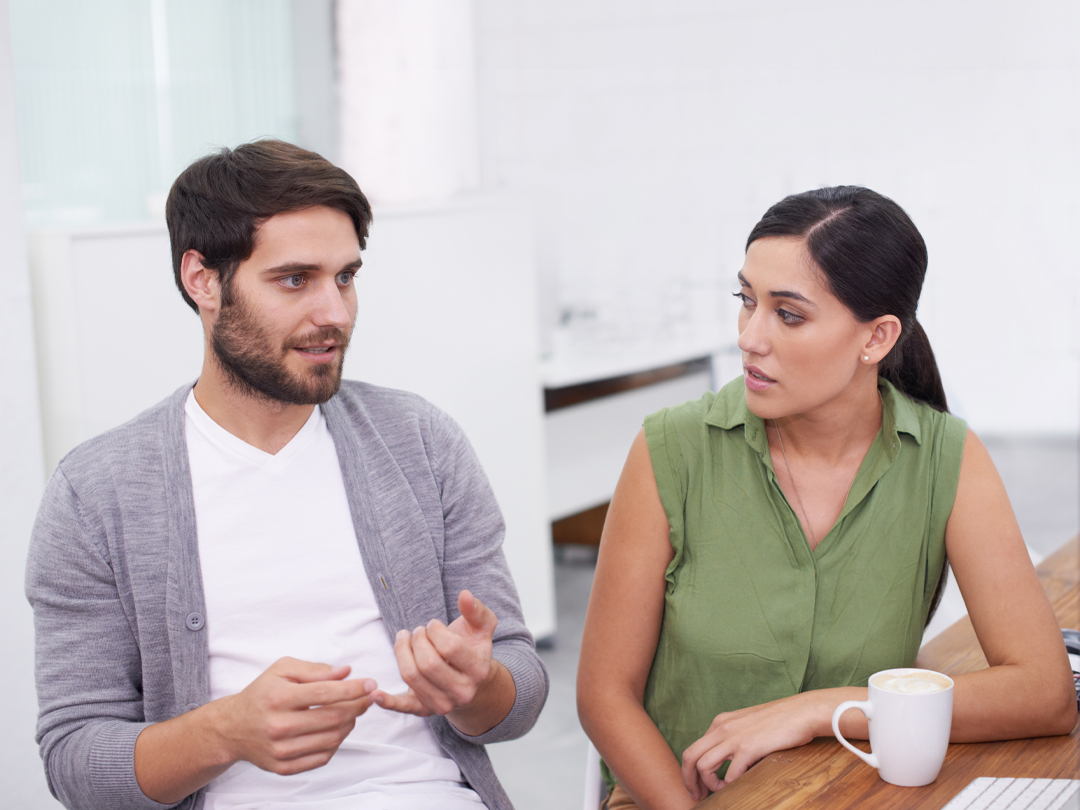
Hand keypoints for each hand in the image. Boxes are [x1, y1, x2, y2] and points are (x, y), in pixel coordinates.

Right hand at [215, 656, 375, 774]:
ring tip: (353, 712)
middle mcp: (278, 725)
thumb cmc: (262, 693)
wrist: (232, 727)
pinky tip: (338, 729)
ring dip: (350, 724)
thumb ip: (315, 669)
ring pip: (331, 739)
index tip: (371, 684)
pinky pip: (322, 757)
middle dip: (357, 706)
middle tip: (368, 698)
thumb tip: (346, 672)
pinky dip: (336, 743)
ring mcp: (280, 750)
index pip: (326, 693)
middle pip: (333, 718)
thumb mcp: (282, 669)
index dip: (354, 689)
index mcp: (279, 697)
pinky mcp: (282, 767)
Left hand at [373, 590, 497, 717]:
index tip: (433, 625)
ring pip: (411, 676)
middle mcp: (462, 692)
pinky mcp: (423, 710)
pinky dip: (387, 701)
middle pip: (428, 663)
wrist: (471, 683)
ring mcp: (443, 704)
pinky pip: (403, 708)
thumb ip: (476, 610)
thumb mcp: (481, 628)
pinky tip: (375, 693)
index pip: (449, 647)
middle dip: (417, 640)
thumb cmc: (472, 649)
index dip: (436, 630)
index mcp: (478, 670)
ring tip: (405, 640)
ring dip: (401, 652)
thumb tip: (464, 595)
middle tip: (418, 631)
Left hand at [680, 692, 827, 799]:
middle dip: (689, 780)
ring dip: (708, 785)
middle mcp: (722, 728)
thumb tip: (726, 760)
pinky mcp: (749, 748)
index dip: (690, 770)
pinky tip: (736, 788)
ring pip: (703, 766)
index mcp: (720, 723)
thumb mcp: (747, 724)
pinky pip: (729, 774)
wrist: (802, 712)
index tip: (698, 785)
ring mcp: (734, 737)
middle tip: (698, 795)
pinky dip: (729, 786)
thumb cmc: (779, 721)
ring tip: (719, 791)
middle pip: (689, 756)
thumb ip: (733, 737)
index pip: (693, 748)